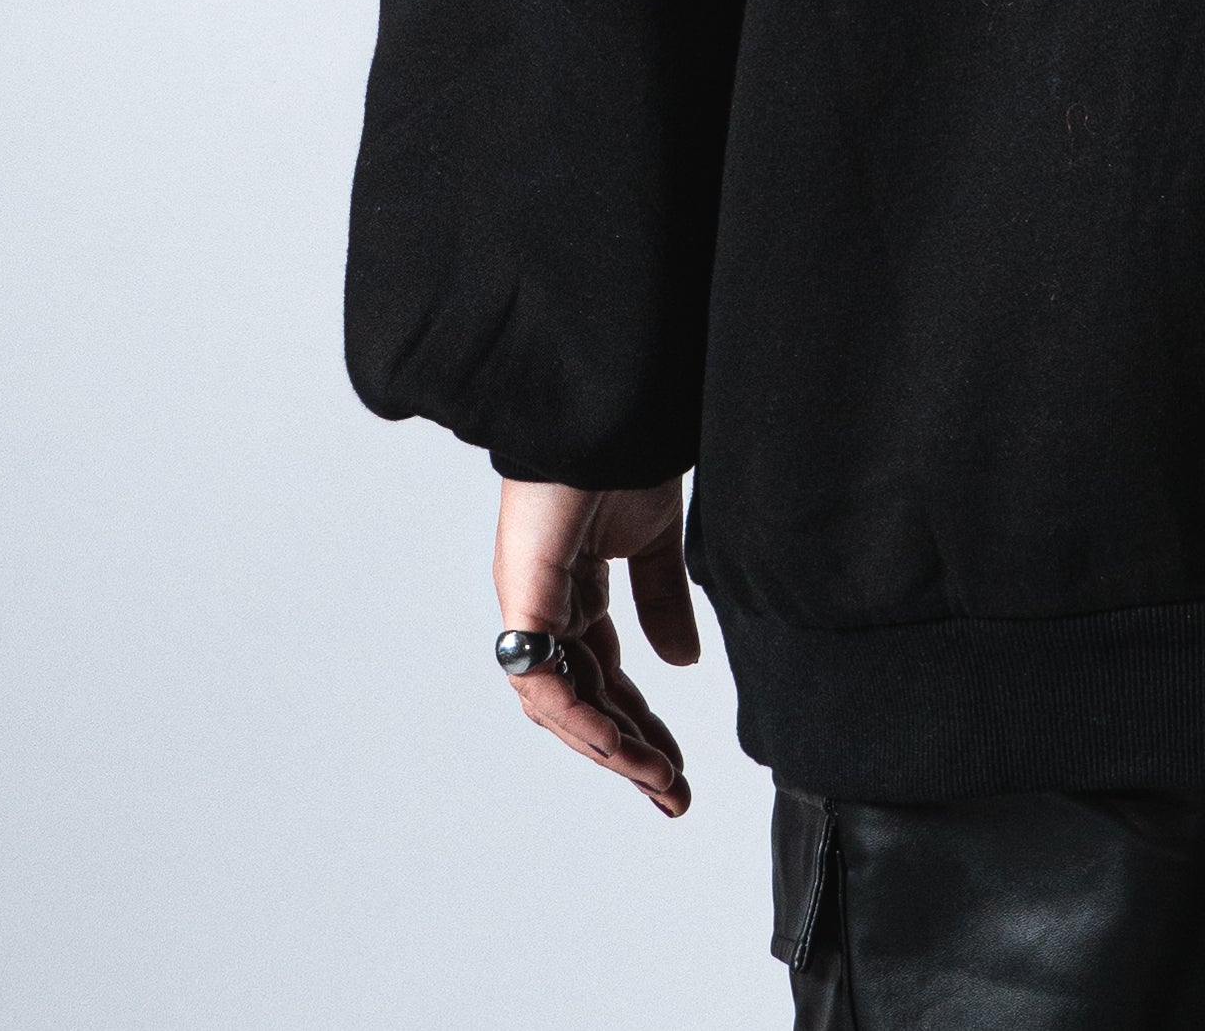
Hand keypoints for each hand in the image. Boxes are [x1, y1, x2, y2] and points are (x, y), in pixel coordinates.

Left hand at [492, 477, 700, 815]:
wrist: (604, 410)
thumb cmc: (623, 454)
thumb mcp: (656, 541)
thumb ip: (662, 600)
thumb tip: (680, 663)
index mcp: (574, 595)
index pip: (603, 681)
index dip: (640, 727)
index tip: (677, 767)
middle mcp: (545, 609)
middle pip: (582, 704)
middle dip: (629, 754)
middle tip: (673, 795)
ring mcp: (530, 606)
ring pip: (561, 705)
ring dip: (610, 748)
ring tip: (658, 780)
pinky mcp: (524, 597)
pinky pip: (544, 679)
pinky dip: (578, 716)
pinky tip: (618, 745)